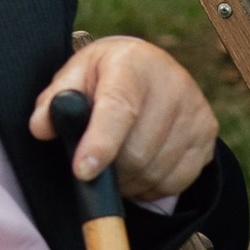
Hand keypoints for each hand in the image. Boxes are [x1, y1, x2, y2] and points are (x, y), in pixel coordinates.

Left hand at [33, 34, 215, 204]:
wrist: (148, 67)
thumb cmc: (104, 76)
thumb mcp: (75, 76)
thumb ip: (54, 101)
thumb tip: (41, 127)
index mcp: (131, 65)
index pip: (118, 109)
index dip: (100, 143)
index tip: (83, 171)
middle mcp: (171, 83)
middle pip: (137, 151)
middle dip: (111, 169)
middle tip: (95, 166)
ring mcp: (195, 109)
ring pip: (155, 171)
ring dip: (130, 180)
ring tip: (117, 163)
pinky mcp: (207, 132)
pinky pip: (177, 180)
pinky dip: (152, 184)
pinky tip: (140, 167)